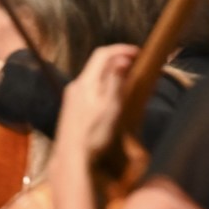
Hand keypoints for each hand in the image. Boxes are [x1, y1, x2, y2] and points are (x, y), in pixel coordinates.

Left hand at [57, 44, 137, 160]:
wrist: (71, 159)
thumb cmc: (94, 135)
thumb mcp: (110, 109)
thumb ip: (115, 82)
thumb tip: (122, 59)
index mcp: (85, 82)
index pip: (102, 54)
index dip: (121, 49)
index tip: (138, 52)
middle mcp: (75, 85)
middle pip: (96, 63)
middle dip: (117, 59)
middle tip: (135, 63)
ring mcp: (71, 97)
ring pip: (93, 75)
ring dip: (110, 72)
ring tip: (127, 78)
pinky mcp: (71, 107)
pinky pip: (89, 87)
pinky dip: (102, 83)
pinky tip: (111, 96)